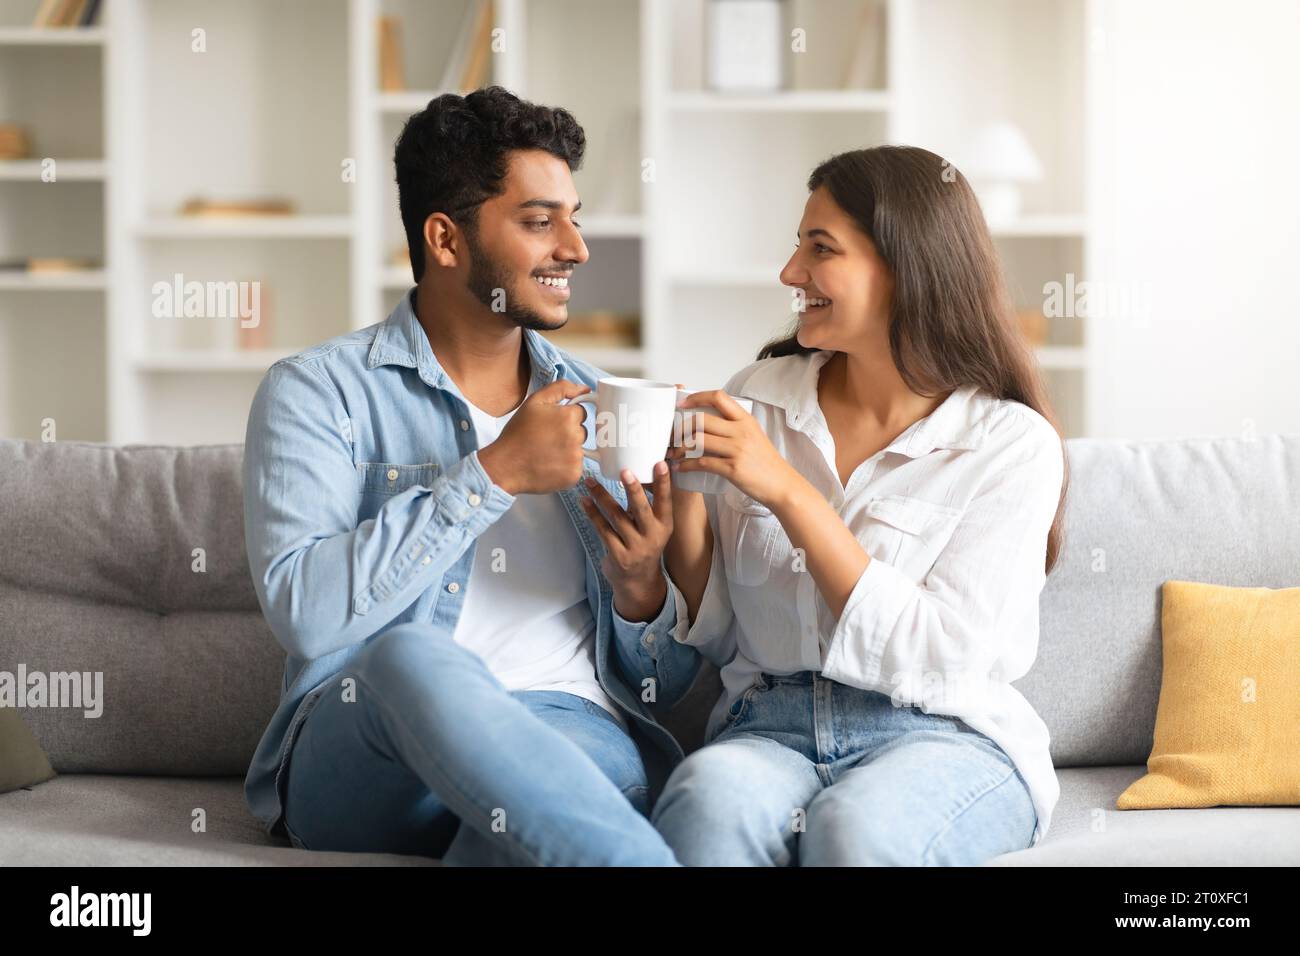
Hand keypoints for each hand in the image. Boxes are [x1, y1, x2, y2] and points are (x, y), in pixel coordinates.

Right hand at [478, 379, 590, 494]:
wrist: (506, 465)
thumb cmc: (518, 433)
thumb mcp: (534, 401)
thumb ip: (561, 388)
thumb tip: (585, 389)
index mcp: (568, 417)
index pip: (581, 412)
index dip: (565, 417)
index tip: (551, 424)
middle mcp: (576, 437)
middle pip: (582, 431)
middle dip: (568, 433)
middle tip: (546, 438)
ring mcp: (576, 458)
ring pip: (580, 449)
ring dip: (568, 450)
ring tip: (547, 452)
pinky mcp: (574, 474)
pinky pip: (577, 466)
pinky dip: (566, 466)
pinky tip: (550, 464)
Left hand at [579, 460, 673, 620]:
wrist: (638, 582)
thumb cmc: (643, 545)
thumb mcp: (652, 528)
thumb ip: (644, 507)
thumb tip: (632, 473)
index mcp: (664, 526)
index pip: (665, 501)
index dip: (663, 483)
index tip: (660, 463)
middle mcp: (653, 536)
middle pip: (641, 509)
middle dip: (633, 489)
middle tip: (625, 471)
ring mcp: (635, 548)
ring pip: (617, 517)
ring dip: (602, 497)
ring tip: (590, 481)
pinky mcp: (618, 556)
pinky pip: (603, 530)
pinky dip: (592, 514)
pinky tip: (584, 501)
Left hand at [665, 390, 802, 508]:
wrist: (782, 485)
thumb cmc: (766, 463)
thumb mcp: (755, 436)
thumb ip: (736, 426)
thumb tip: (711, 420)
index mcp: (746, 420)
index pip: (718, 397)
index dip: (696, 397)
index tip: (682, 405)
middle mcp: (741, 431)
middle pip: (702, 419)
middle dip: (681, 426)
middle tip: (673, 435)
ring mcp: (737, 449)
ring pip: (699, 440)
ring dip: (680, 447)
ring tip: (674, 453)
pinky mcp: (733, 468)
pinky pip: (702, 463)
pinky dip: (686, 465)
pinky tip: (680, 467)